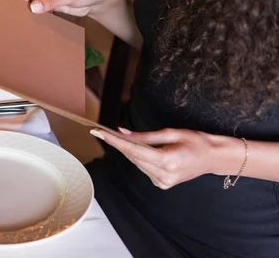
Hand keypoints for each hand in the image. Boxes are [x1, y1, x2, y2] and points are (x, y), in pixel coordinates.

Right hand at [20, 0, 109, 16]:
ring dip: (34, 12)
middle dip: (29, 6)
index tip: (25, 12)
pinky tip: (42, 21)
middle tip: (29, 19)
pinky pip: (38, 8)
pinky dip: (39, 15)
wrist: (96, 0)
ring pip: (32, 2)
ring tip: (36, 21)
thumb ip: (50, 2)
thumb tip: (33, 7)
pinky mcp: (47, 0)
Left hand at [91, 127, 225, 188]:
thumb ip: (145, 136)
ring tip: (126, 138)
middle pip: (132, 157)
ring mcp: (163, 182)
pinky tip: (145, 150)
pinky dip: (140, 158)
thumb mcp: (171, 133)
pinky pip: (144, 168)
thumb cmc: (196, 141)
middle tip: (103, 130)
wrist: (214, 158)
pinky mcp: (162, 184)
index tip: (99, 132)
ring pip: (137, 163)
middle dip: (118, 143)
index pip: (133, 150)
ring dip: (129, 150)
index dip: (114, 141)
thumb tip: (122, 132)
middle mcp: (164, 175)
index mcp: (167, 161)